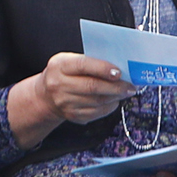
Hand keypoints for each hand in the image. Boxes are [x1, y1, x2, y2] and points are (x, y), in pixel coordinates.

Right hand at [9, 54, 135, 147]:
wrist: (46, 95)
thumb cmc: (64, 74)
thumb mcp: (70, 61)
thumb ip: (90, 62)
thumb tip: (120, 67)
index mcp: (59, 65)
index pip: (83, 65)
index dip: (102, 68)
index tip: (119, 72)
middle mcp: (58, 84)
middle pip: (92, 86)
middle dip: (116, 87)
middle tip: (130, 86)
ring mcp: (64, 102)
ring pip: (97, 101)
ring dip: (116, 97)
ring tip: (126, 92)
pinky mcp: (72, 115)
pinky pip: (96, 112)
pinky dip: (109, 106)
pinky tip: (114, 100)